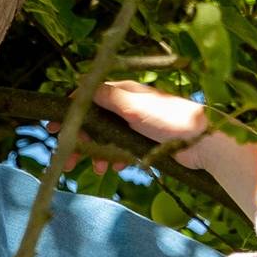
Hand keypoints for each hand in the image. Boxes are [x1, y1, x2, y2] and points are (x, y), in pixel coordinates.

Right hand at [48, 81, 245, 175]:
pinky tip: (117, 167)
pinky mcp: (144, 142)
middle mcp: (127, 105)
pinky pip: (120, 149)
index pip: (88, 98)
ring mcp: (135, 124)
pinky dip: (114, 157)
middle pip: (93, 121)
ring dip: (97, 153)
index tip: (53, 128)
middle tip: (67, 160)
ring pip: (106, 138)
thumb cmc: (169, 119)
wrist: (203, 142)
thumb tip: (80, 86)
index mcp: (123, 92)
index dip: (69, 112)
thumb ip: (105, 97)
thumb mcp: (133, 106)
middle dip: (80, 140)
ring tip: (96, 169)